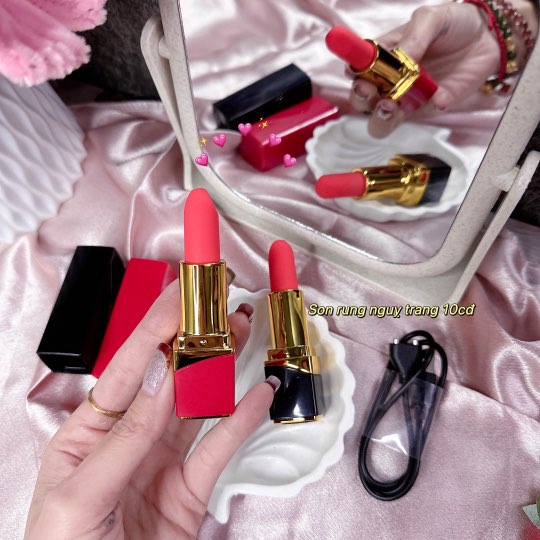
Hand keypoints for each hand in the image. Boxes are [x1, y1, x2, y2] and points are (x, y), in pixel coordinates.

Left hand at [25, 281, 274, 538]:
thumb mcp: (82, 495)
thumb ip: (126, 435)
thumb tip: (157, 374)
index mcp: (88, 433)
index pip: (127, 367)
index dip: (155, 328)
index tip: (179, 297)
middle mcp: (129, 438)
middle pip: (168, 377)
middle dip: (194, 339)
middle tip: (217, 307)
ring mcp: (162, 460)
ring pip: (198, 403)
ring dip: (221, 368)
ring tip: (240, 335)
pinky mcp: (190, 487)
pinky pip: (220, 446)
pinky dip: (242, 419)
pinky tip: (257, 395)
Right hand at [350, 2, 499, 136]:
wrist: (488, 36)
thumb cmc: (454, 24)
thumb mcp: (432, 19)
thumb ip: (414, 37)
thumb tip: (401, 58)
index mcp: (383, 57)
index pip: (357, 70)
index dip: (353, 73)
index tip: (357, 73)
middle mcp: (389, 82)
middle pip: (363, 101)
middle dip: (362, 99)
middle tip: (371, 91)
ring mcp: (407, 98)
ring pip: (381, 121)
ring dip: (381, 117)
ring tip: (391, 105)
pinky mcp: (429, 108)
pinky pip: (422, 115)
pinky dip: (429, 107)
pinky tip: (440, 94)